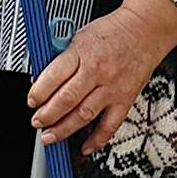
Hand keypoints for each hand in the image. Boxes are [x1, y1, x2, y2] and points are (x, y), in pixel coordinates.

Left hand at [27, 0, 176, 152]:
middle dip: (47, 115)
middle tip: (37, 122)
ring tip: (50, 136)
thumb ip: (63, 59)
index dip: (38, 92)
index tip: (31, 101)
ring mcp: (112, 88)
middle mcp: (97, 71)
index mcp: (82, 53)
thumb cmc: (112, 32)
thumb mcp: (80, 36)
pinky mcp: (125, 100)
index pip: (54, 76)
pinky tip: (85, 146)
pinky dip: (97, 139)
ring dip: (64, 129)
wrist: (144, 30)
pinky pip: (110, 125)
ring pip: (84, 115)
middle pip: (67, 99)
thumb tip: (42, 79)